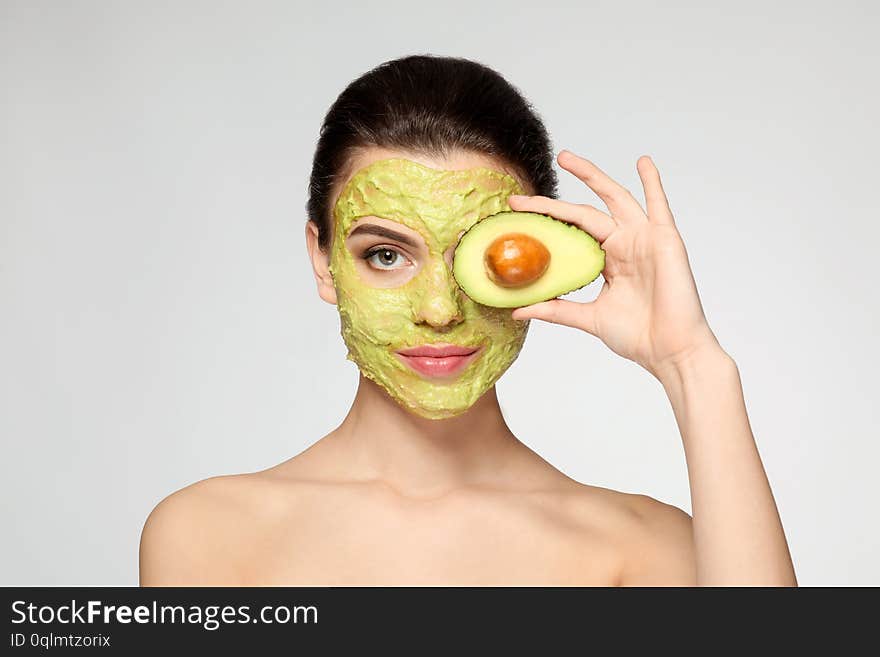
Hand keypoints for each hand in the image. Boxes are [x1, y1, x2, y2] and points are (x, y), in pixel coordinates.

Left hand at [508, 150, 721, 379]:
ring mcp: (643, 239)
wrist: (670, 351)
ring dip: (592, 177)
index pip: (571, 233)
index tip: (515, 216)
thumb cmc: (638, 336)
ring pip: (614, 198)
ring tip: (566, 159)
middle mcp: (624, 245)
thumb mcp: (587, 318)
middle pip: (585, 212)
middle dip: (553, 202)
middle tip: (520, 196)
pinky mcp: (664, 239)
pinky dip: (652, 183)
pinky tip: (643, 162)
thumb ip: (555, 310)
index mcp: (607, 261)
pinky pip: (658, 205)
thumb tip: (517, 311)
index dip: (545, 224)